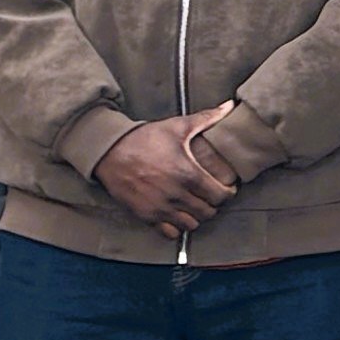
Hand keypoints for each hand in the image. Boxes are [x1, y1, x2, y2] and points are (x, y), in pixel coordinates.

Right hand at [95, 116, 235, 237]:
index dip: (227, 193)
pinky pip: (170, 232)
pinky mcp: (146, 216)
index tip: (226, 188)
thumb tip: (229, 107)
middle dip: (213, 205)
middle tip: (211, 196)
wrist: (110, 152)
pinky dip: (177, 227)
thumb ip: (206, 118)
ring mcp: (161, 208)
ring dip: (197, 217)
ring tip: (196, 206)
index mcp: (188, 174)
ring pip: (191, 225)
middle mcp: (176, 195)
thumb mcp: (177, 126)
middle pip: (208, 212)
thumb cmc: (144, 139)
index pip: (220, 195)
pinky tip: (177, 215)